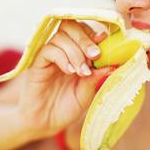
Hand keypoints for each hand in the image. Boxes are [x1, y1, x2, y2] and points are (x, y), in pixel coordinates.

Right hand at [17, 20, 109, 138]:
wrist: (45, 123)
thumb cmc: (67, 106)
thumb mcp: (86, 92)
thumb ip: (96, 77)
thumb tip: (111, 64)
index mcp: (76, 52)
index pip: (84, 30)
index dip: (94, 33)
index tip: (103, 40)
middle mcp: (62, 49)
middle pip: (71, 26)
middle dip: (85, 39)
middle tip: (95, 55)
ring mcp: (49, 54)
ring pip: (60, 36)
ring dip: (75, 52)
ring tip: (81, 71)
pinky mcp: (37, 62)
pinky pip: (48, 50)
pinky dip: (62, 58)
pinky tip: (69, 71)